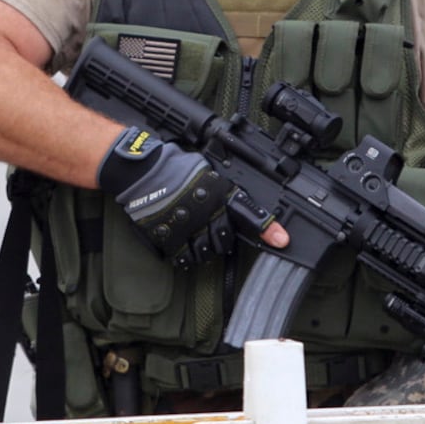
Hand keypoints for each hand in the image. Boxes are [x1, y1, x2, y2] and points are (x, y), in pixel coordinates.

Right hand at [97, 127, 280, 266]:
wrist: (142, 172)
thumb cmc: (173, 165)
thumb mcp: (207, 169)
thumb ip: (222, 186)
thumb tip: (236, 197)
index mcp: (218, 194)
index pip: (249, 214)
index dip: (269, 229)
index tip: (282, 240)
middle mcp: (207, 215)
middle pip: (226, 241)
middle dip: (225, 240)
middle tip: (217, 232)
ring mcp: (188, 229)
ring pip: (206, 253)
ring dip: (206, 249)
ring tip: (198, 238)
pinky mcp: (170, 239)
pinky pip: (184, 258)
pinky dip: (187, 256)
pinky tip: (184, 248)